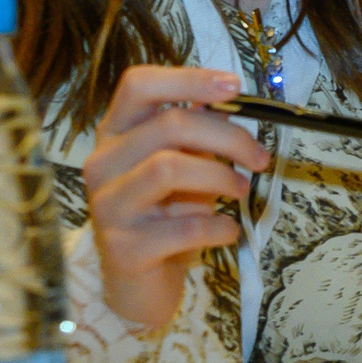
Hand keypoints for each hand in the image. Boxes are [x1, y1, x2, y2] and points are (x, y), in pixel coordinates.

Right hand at [82, 66, 269, 328]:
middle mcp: (103, 164)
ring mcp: (108, 205)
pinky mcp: (124, 248)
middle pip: (168, 125)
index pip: (138, 85)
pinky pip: (185, 227)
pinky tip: (227, 230)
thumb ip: (196, 135)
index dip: (188, 78)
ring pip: (169, 168)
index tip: (235, 86)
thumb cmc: (165, 214)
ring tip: (242, 190)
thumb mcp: (181, 166)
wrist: (138, 284)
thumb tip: (231, 102)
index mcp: (116, 134)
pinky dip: (219, 225)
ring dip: (220, 177)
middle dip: (227, 137)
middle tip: (259, 157)